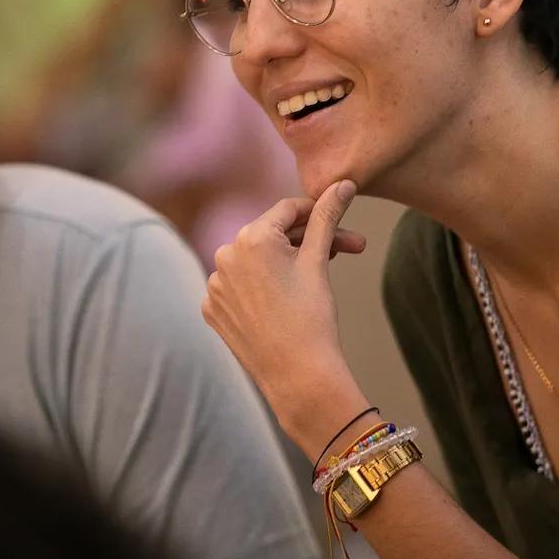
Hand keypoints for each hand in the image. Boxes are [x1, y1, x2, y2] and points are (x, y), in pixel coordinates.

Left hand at [202, 181, 369, 446]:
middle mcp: (224, 256)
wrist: (298, 376)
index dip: (317, 211)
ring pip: (255, 263)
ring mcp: (214, 286)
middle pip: (272, 236)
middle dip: (308, 240)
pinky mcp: (212, 311)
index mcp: (250, 238)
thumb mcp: (319, 260)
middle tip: (346, 250)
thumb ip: (326, 216)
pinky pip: (240, 289)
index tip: (340, 218)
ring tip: (316, 280)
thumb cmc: (312, 316)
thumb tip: (343, 182)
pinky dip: (262, 289)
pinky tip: (285, 302)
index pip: (288, 210)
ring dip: (285, 264)